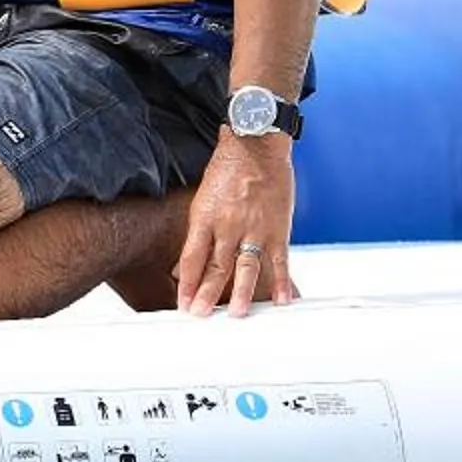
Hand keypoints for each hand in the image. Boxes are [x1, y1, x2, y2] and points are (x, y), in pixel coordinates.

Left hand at [174, 131, 299, 316]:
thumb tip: (181, 267)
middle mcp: (228, 226)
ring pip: (245, 267)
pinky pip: (279, 260)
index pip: (191, 258)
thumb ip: (196, 235)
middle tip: (200, 315)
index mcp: (204, 218)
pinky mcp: (277, 228)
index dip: (186, 283)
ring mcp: (254, 228)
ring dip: (240, 292)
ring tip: (235, 314)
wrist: (255, 145)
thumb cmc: (227, 170)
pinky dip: (280, 281)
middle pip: (215, 267)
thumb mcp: (201, 200)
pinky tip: (281, 300)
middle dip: (206, 294)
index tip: (182, 303)